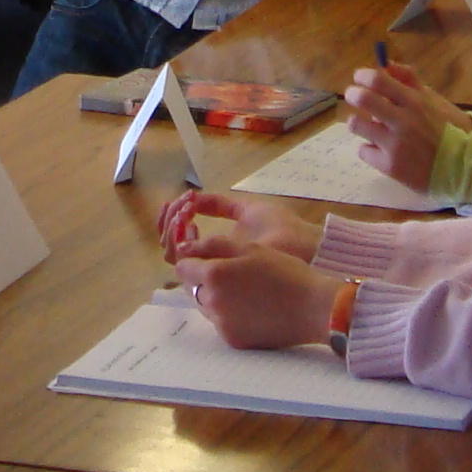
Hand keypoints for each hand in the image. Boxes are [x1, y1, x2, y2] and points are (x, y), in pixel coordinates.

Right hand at [157, 189, 323, 264]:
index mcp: (218, 247)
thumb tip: (193, 197)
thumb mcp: (249, 211)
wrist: (304, 250)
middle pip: (171, 244)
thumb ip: (222, 206)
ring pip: (172, 252)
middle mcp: (210, 260)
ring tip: (186, 213)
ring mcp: (210, 268)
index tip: (175, 203)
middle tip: (178, 208)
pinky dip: (179, 236)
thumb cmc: (283, 230)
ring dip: (171, 227)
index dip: (171, 220)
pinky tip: (190, 222)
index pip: (181, 237)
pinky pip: (181, 258)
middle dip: (167, 222)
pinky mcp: (213, 274)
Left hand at [174, 243, 342, 348]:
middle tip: (231, 274)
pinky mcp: (232, 340)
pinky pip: (220, 323)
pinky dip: (228, 315)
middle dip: (203, 279)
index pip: (183, 268)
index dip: (194, 261)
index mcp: (214, 275)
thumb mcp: (250, 248)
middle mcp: (212, 302)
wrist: (313, 308)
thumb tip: (184, 248)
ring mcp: (221, 324)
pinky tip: (251, 309)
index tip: (209, 258)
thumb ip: (213, 246)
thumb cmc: (284, 271)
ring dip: (214, 297)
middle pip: (191, 288)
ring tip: (243, 291)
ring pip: (204, 306)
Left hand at [345, 64, 464, 192]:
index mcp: (415, 102)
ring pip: (356, 125)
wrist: (463, 168)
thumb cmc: (449, 130)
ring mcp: (395, 146)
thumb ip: (410, 81)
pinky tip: (381, 149)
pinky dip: (370, 149)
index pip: (378, 80)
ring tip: (368, 126)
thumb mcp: (434, 100)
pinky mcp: (389, 167)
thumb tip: (386, 64)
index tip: (360, 77)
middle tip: (354, 96)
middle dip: (353, 94)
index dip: (363, 76)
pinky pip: (363, 151)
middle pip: (363, 99)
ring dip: (359, 122)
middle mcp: (402, 122)